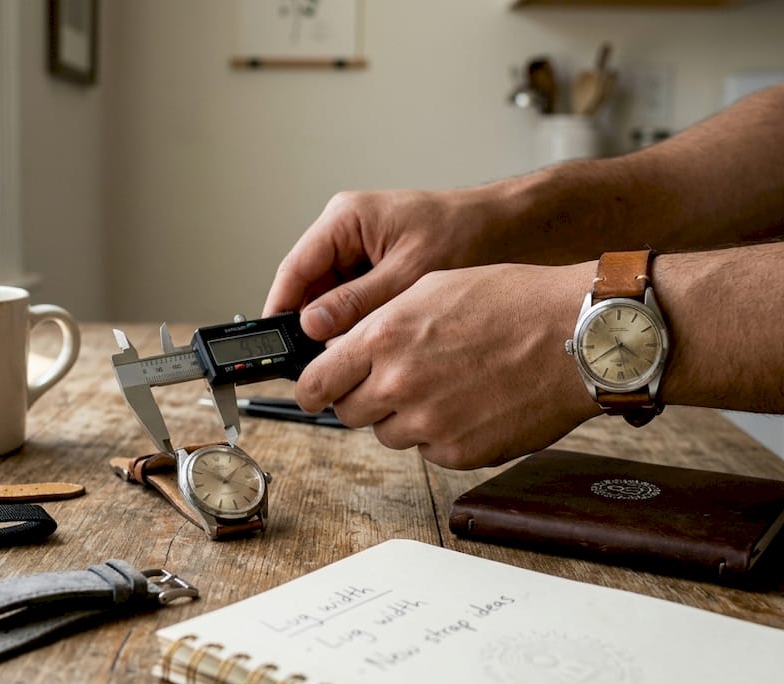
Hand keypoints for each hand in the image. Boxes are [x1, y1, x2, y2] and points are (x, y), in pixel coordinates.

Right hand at [262, 188, 512, 340]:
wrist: (509, 229)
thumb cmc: (467, 234)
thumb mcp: (409, 272)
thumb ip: (359, 302)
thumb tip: (313, 325)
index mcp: (345, 219)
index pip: (295, 268)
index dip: (280, 309)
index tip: (273, 345)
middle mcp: (346, 233)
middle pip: (309, 288)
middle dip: (311, 326)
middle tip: (315, 364)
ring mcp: (360, 252)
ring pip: (329, 301)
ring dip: (337, 328)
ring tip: (348, 357)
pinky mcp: (376, 270)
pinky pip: (353, 303)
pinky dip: (358, 326)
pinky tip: (369, 346)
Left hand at [293, 262, 600, 467]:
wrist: (576, 336)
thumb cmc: (513, 301)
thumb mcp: (432, 287)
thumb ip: (379, 323)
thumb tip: (344, 348)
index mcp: (384, 338)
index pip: (316, 382)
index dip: (312, 388)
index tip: (313, 391)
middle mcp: (398, 385)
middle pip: (348, 412)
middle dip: (362, 398)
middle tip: (393, 380)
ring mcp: (429, 424)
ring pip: (389, 433)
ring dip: (404, 416)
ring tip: (446, 384)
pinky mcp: (459, 452)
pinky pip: (430, 450)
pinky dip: (442, 432)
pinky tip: (471, 402)